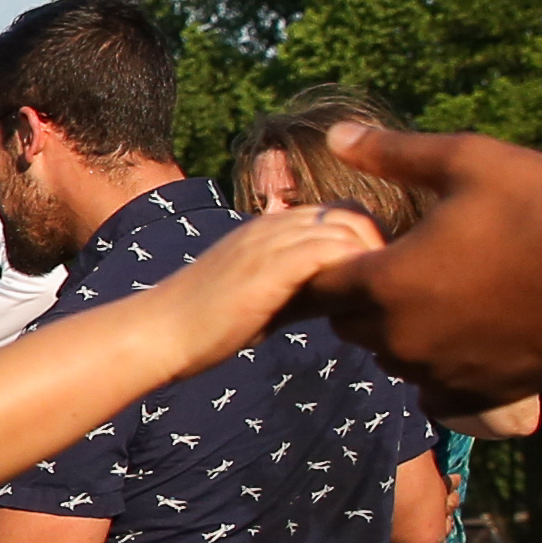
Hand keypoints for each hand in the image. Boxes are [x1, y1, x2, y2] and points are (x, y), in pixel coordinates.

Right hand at [177, 197, 380, 365]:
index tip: (373, 280)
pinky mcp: (270, 266)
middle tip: (382, 292)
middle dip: (377, 248)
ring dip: (370, 263)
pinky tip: (350, 308)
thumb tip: (344, 299)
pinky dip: (353, 274)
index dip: (363, 239)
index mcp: (269, 226)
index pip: (338, 210)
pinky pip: (332, 251)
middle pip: (352, 211)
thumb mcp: (260, 293)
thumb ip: (298, 285)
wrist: (159, 331)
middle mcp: (272, 224)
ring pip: (348, 227)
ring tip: (371, 302)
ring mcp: (270, 241)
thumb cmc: (203, 324)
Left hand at [318, 129, 541, 406]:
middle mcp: (403, 337)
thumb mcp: (465, 161)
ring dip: (405, 335)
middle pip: (352, 326)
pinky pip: (436, 393)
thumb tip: (337, 134)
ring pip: (394, 360)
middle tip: (409, 269)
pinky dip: (442, 370)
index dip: (340, 265)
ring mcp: (442, 371)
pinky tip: (469, 339)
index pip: (324, 285)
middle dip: (367, 300)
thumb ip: (393, 153)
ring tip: (447, 299)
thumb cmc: (540, 203)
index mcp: (387, 282)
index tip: (372, 247)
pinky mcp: (481, 393)